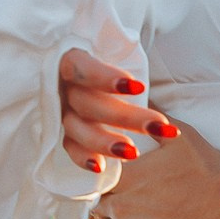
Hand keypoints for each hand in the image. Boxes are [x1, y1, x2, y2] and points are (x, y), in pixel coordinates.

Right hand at [58, 47, 180, 175]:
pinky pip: (70, 148)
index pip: (81, 68)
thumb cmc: (104, 61)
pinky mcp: (64, 132)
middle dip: (125, 117)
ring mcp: (61, 112)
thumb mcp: (112, 51)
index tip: (138, 87)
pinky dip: (83, 158)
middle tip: (158, 126)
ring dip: (104, 142)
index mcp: (70, 62)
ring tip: (132, 152)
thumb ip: (120, 57)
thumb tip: (142, 81)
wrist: (85, 71)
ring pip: (78, 129)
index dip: (105, 78)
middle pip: (89, 104)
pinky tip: (100, 168)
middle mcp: (62, 89)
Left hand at [87, 126, 219, 218]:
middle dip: (110, 204)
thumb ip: (153, 122)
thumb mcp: (181, 136)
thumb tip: (139, 104)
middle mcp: (120, 205)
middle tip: (128, 204)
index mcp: (125, 175)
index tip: (118, 184)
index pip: (97, 178)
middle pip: (98, 205)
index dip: (107, 182)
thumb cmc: (208, 173)